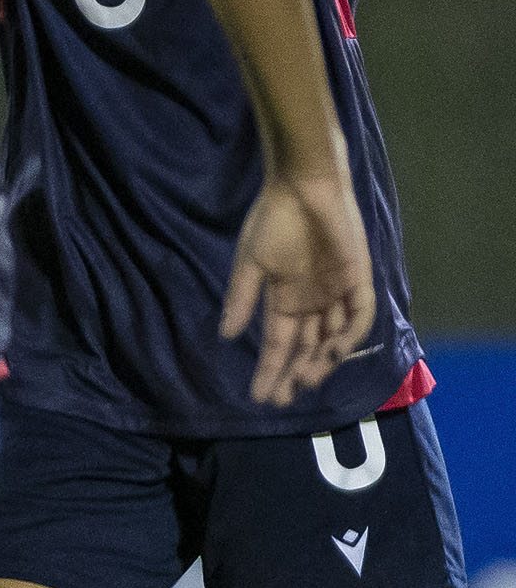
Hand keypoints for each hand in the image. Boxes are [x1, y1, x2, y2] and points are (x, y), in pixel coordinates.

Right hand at [220, 169, 373, 405]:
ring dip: (321, 361)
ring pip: (333, 338)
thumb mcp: (250, 263)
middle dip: (295, 374)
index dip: (269, 369)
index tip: (259, 396)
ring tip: (306, 380)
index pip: (278, 344)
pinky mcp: (358, 280)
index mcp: (283, 300)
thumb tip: (227, 336)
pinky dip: (350, 333)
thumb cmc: (273, 221)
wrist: (304, 189)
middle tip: (284, 398)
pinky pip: (359, 315)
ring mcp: (337, 294)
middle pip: (306, 348)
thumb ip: (241, 299)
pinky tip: (335, 349)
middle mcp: (312, 303)